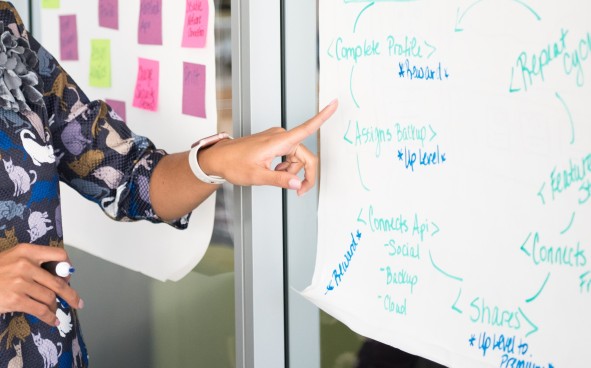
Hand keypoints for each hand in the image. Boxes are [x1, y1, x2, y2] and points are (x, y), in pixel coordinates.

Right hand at [0, 244, 82, 325]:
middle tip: (78, 302)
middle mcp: (25, 265)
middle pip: (58, 281)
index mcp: (27, 251)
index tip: (69, 276)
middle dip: (70, 294)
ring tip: (54, 311)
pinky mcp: (15, 299)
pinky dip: (50, 317)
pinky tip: (53, 321)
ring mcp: (20, 282)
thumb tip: (59, 277)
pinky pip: (41, 310)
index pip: (58, 255)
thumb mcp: (13, 258)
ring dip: (55, 307)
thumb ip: (34, 263)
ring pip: (50, 297)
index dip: (67, 267)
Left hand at [199, 99, 337, 195]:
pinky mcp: (274, 142)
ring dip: (292, 171)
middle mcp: (280, 136)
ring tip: (275, 177)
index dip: (322, 116)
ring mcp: (277, 139)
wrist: (218, 159)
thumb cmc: (233, 164)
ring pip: (297, 158)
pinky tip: (274, 171)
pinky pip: (289, 155)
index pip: (306, 128)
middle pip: (305, 156)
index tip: (334, 104)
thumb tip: (298, 184)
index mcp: (278, 141)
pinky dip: (286, 166)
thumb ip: (280, 180)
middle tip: (299, 191)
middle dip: (304, 174)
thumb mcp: (257, 176)